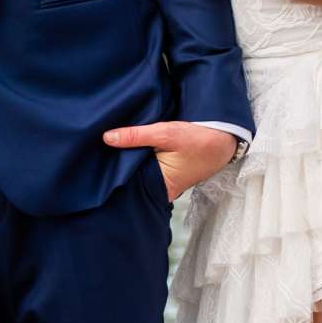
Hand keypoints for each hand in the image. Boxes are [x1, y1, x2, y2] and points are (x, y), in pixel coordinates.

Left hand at [102, 120, 238, 201]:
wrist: (225, 139)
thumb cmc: (198, 139)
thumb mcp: (166, 133)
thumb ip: (136, 135)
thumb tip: (107, 138)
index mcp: (161, 187)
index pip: (128, 183)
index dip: (113, 172)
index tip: (96, 161)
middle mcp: (162, 190)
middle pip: (133, 178)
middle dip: (120, 166)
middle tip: (99, 152)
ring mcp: (166, 183)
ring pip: (140, 172)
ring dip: (131, 160)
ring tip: (110, 148)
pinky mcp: (169, 173)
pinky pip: (149, 168)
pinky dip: (141, 158)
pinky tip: (130, 148)